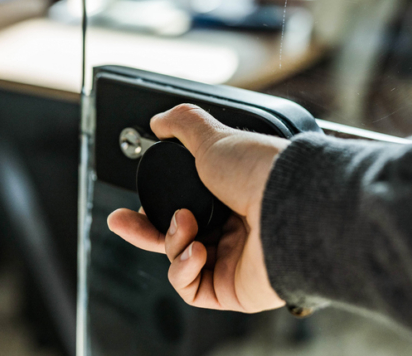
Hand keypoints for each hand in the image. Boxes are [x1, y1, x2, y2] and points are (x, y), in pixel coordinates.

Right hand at [107, 104, 288, 312]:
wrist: (290, 206)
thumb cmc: (261, 172)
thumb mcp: (214, 137)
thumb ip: (182, 125)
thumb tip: (160, 121)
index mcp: (232, 194)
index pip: (183, 205)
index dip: (154, 207)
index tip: (134, 203)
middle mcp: (235, 228)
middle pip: (175, 237)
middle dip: (144, 230)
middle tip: (121, 221)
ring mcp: (235, 260)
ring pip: (179, 262)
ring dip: (172, 241)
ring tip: (186, 225)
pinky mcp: (234, 290)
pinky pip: (192, 289)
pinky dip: (183, 270)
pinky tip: (194, 251)